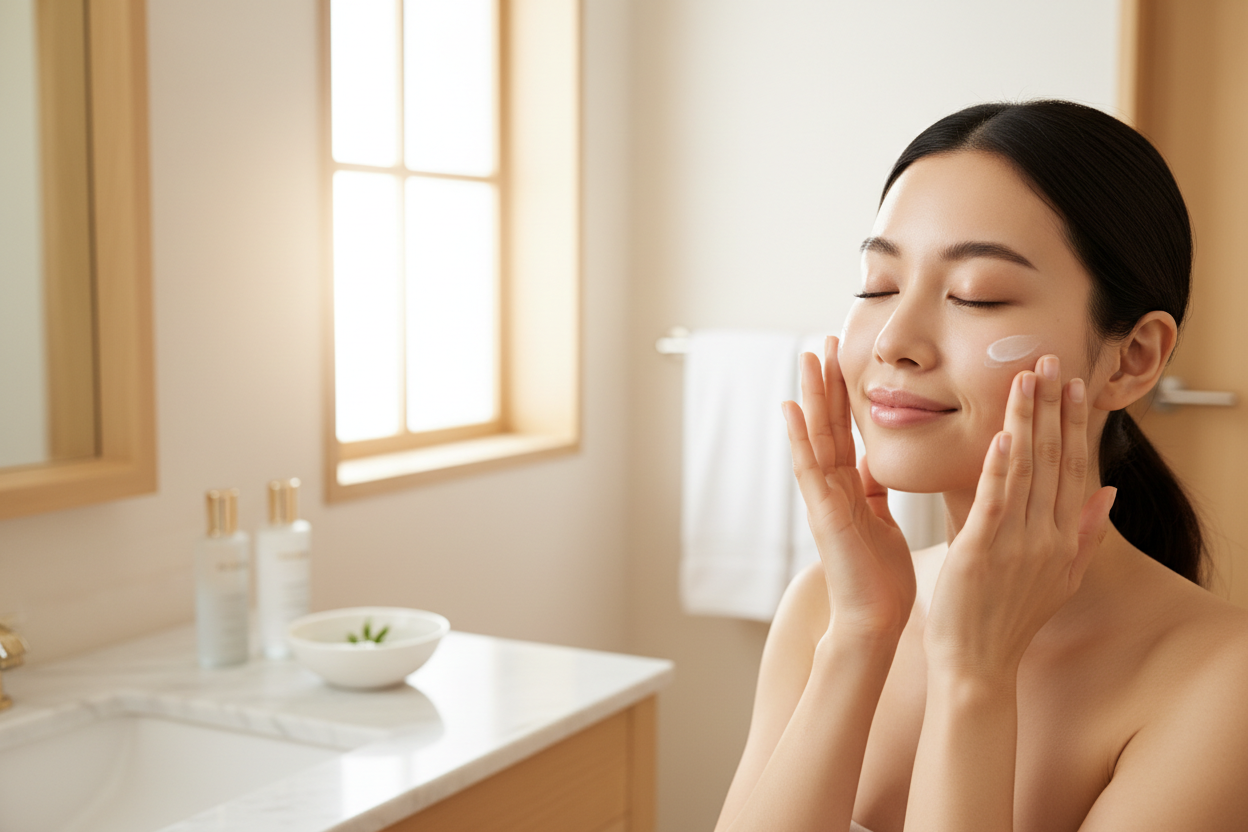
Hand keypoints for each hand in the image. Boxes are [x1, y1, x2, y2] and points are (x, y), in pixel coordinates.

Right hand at [782, 337, 915, 640]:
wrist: (875, 622)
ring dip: (810, 396)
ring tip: (807, 357)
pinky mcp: (822, 514)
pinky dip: (799, 438)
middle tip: (824, 341)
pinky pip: (808, 468)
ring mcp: (823, 499)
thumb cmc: (883, 581)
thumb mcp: (886, 523)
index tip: (847, 359)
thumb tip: (878, 466)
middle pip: (828, 425)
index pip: (847, 432)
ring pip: (815, 437)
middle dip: (826, 383)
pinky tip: (792, 408)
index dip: (846, 396)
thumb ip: (878, 493)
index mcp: (851, 489)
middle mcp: (833, 488)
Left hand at [923, 355, 1116, 679]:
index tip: (1075, 385)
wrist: (979, 666)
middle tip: (1053, 360)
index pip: (1073, 469)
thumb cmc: (1008, 621)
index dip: (1075, 424)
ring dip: (1028, 421)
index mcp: (1063, 540)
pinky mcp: (981, 550)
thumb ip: (1085, 533)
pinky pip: (995, 500)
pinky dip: (1000, 465)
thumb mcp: (1060, 579)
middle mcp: (1046, 537)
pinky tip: (1003, 433)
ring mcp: (1015, 543)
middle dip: (1054, 407)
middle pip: (1055, 460)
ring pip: (1026, 469)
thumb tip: (1109, 491)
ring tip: (1028, 378)